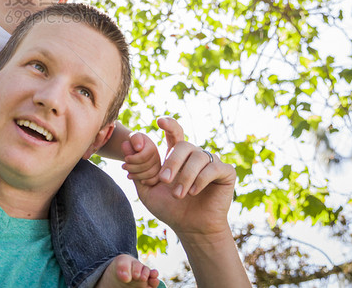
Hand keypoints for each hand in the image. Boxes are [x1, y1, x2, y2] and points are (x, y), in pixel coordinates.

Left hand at [121, 132, 161, 186]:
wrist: (137, 148)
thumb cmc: (134, 142)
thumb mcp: (134, 137)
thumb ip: (135, 139)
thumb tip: (138, 148)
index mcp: (152, 147)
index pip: (142, 157)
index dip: (132, 159)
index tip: (125, 159)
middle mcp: (157, 157)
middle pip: (145, 166)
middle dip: (132, 168)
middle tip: (123, 166)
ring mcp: (158, 165)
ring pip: (149, 174)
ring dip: (137, 176)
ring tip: (128, 174)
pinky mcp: (158, 173)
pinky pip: (155, 180)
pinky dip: (146, 181)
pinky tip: (138, 180)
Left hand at [133, 118, 235, 239]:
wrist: (191, 229)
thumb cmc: (170, 209)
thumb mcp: (147, 190)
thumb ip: (138, 169)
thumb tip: (126, 144)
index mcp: (178, 156)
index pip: (174, 133)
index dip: (169, 124)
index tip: (159, 121)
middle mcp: (195, 155)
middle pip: (183, 145)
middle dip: (172, 162)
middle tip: (163, 180)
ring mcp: (211, 162)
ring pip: (198, 156)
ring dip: (185, 176)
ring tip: (178, 195)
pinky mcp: (225, 173)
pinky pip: (213, 167)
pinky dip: (201, 179)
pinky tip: (193, 192)